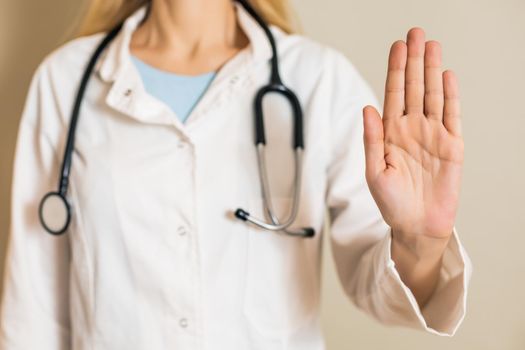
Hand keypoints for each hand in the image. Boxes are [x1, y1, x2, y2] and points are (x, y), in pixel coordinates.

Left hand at [363, 28, 462, 244]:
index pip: (393, 95)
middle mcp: (411, 129)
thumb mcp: (374, 171)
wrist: (416, 226)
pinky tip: (447, 76)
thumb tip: (367, 108)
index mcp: (390, 134)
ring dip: (432, 71)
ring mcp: (432, 135)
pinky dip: (451, 96)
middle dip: (414, 61)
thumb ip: (371, 139)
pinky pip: (452, 116)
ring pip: (433, 96)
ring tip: (431, 46)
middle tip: (415, 33)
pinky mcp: (452, 146)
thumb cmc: (391, 202)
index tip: (396, 46)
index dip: (395, 70)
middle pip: (414, 88)